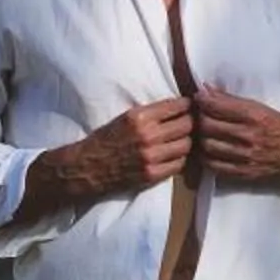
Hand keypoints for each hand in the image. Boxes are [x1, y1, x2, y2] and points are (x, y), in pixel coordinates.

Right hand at [17, 98, 192, 222]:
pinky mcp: (152, 174)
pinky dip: (180, 158)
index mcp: (139, 116)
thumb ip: (151, 113)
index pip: (177, 106)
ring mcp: (151, 156)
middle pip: (187, 125)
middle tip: (191, 123)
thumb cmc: (106, 139)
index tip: (190, 106)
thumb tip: (180, 106)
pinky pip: (179, 164)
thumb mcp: (125, 117)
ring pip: (186, 145)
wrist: (87, 167)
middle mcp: (147, 135)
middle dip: (191, 122)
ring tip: (183, 139)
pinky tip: (174, 155)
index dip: (188, 105)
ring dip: (187, 141)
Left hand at [196, 90, 279, 197]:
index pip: (218, 106)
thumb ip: (233, 100)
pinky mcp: (244, 173)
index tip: (198, 97)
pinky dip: (205, 157)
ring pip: (208, 146)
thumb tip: (207, 90)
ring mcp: (246, 157)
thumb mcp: (261, 108)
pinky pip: (214, 166)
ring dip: (200, 137)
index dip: (203, 100)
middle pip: (209, 125)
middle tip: (197, 114)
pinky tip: (207, 150)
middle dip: (199, 117)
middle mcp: (250, 136)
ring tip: (201, 132)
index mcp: (256, 116)